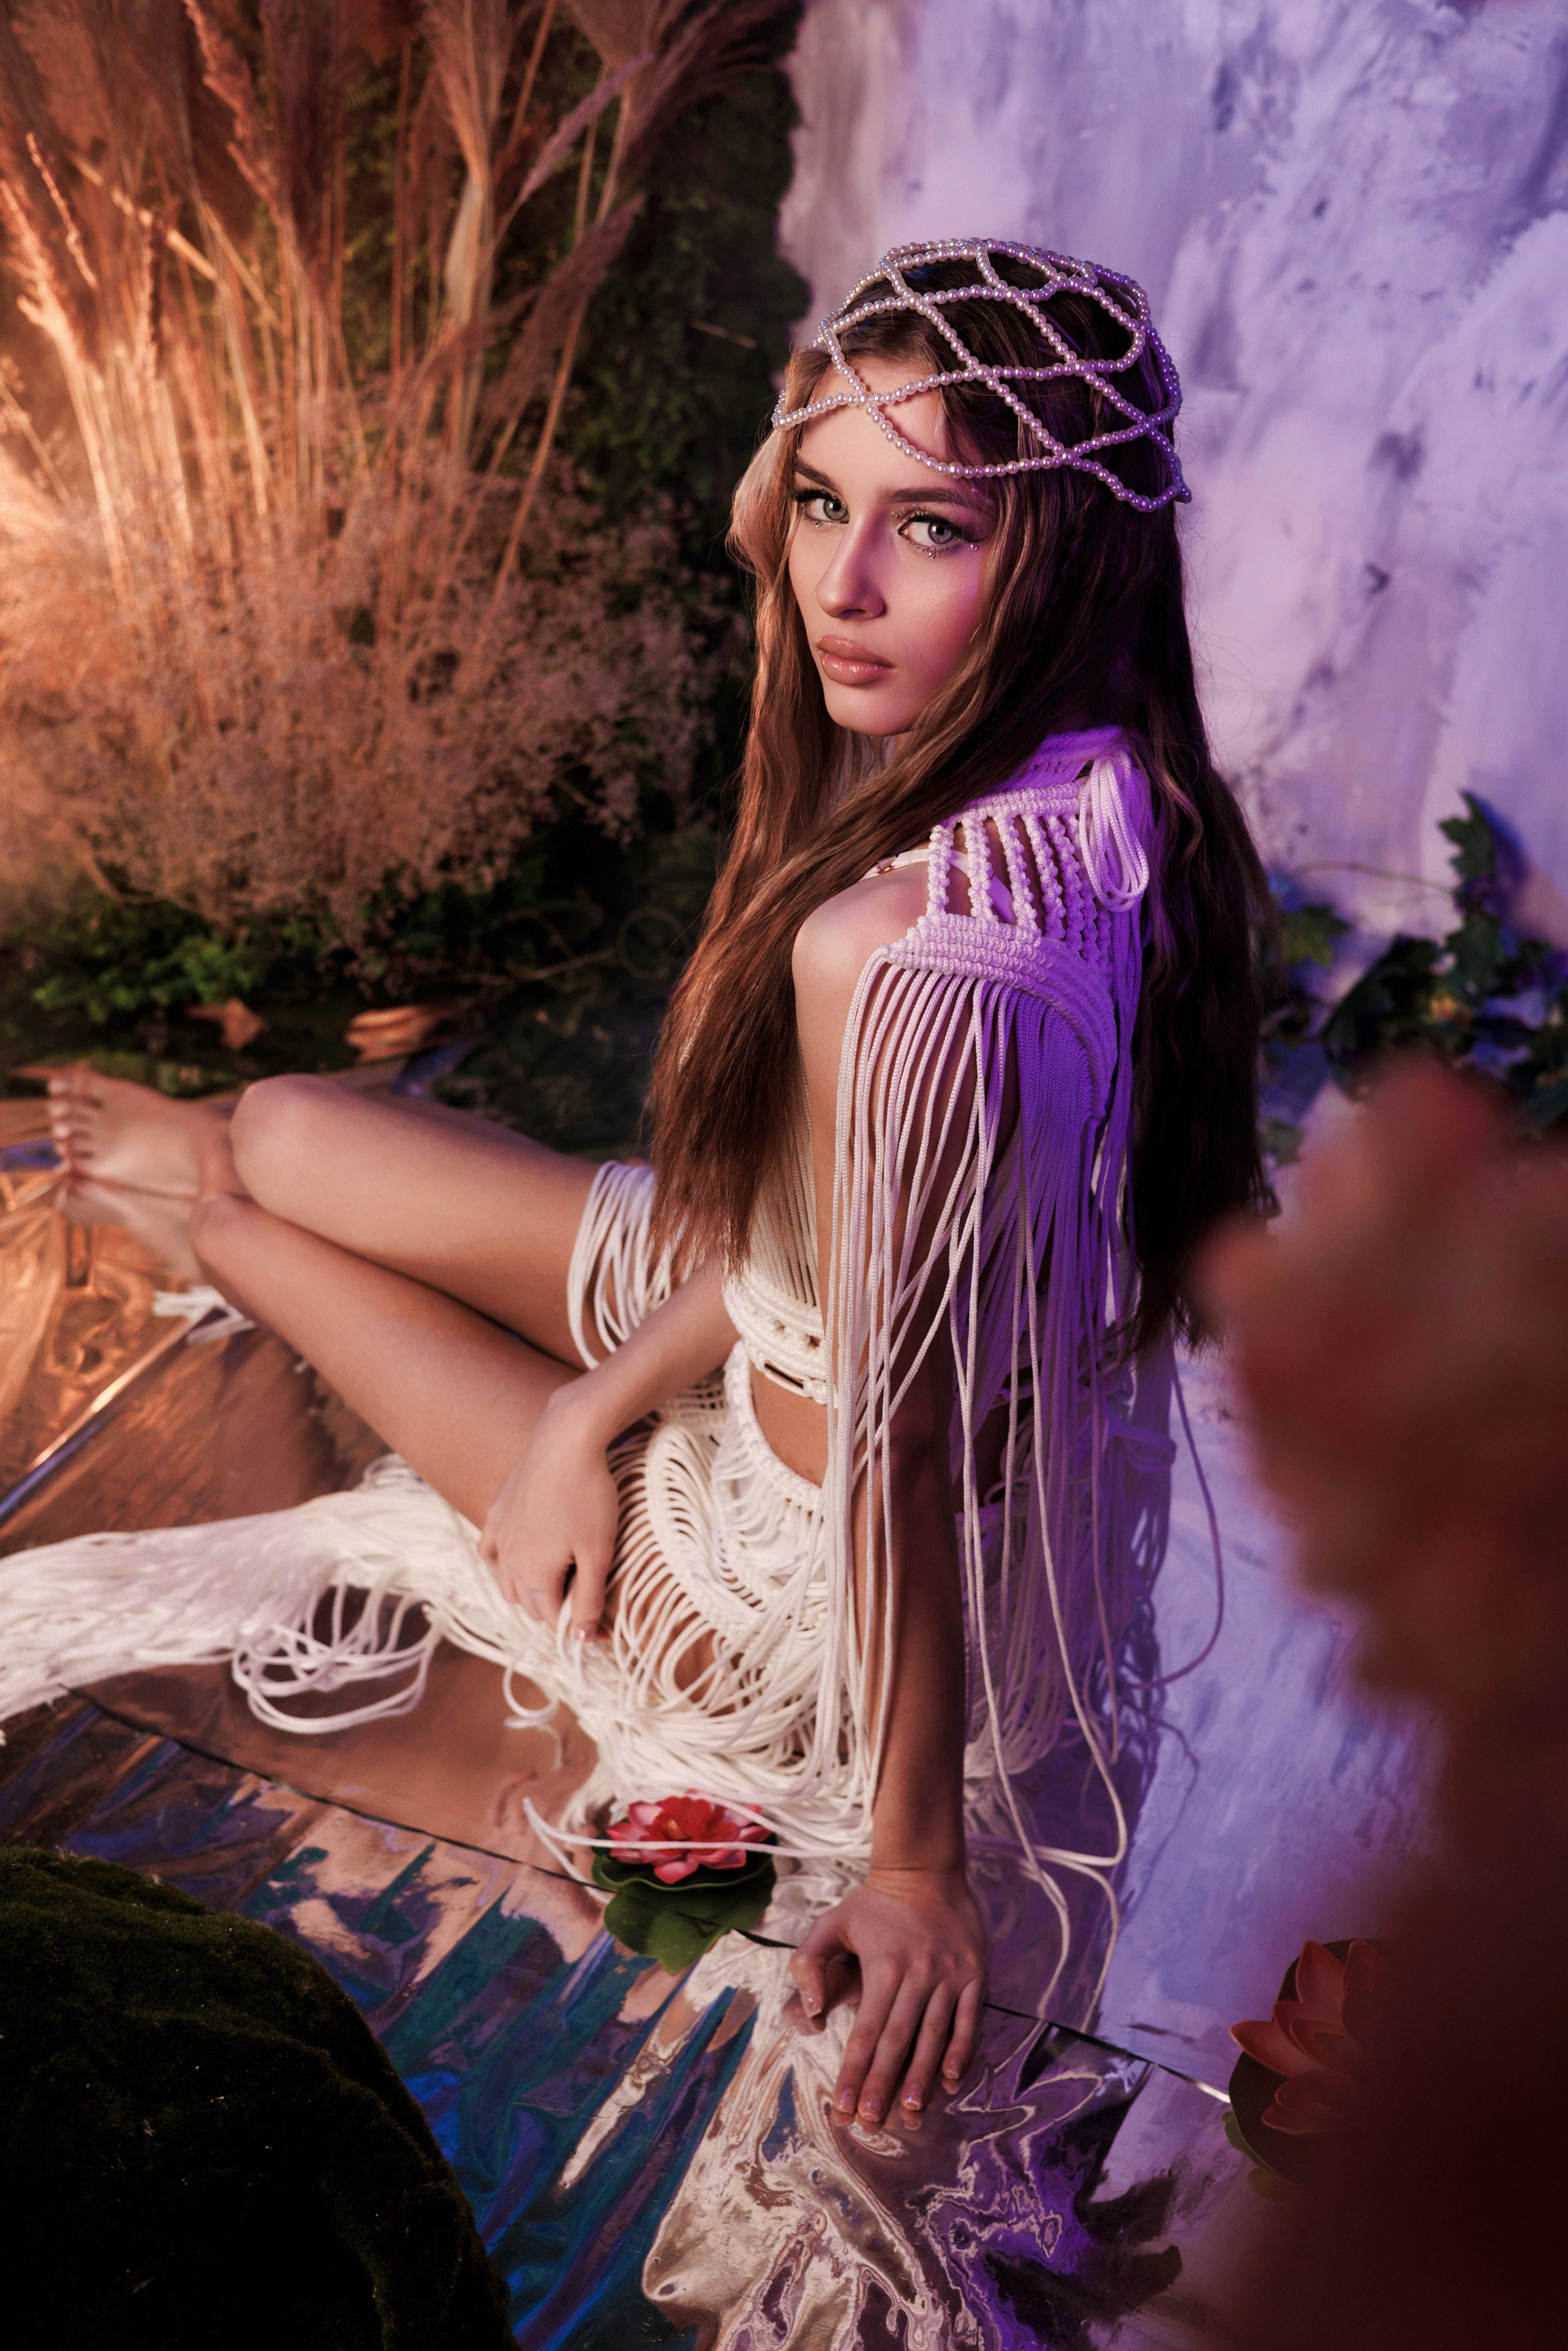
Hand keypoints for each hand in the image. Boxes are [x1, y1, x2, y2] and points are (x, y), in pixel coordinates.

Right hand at [478, 1385, 619, 1636]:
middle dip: (556, 1610)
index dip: (579, 1627)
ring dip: (530, 1590)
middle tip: (587, 1598)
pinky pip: (491, 1551)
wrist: (564, 1441)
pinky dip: (504, 1563)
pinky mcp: (497, 1513)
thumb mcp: (598, 1552)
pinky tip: (519, 1557)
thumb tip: (581, 1639)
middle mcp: (509, 1562)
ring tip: (559, 1581)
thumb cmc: (588, 1496)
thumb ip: (590, 1598)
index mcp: (534, 1577)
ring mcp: (499, 1537)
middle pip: (530, 1605)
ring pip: (508, 1583)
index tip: (603, 1625)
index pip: (553, 1621)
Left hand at [790, 1866, 986, 2127]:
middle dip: (882, 2085)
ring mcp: (950, 1976)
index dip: (854, 2072)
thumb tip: (811, 2011)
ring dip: (922, 2078)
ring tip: (911, 2114)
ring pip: (934, 2037)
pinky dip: (961, 2052)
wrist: (926, 1870)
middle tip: (871, 2122)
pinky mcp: (975, 1975)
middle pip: (897, 2041)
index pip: (865, 2031)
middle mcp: (918, 1974)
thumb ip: (809, 1963)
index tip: (844, 2107)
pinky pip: (969, 2020)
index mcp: (883, 1966)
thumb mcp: (832, 1923)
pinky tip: (951, 2081)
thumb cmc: (874, 1903)